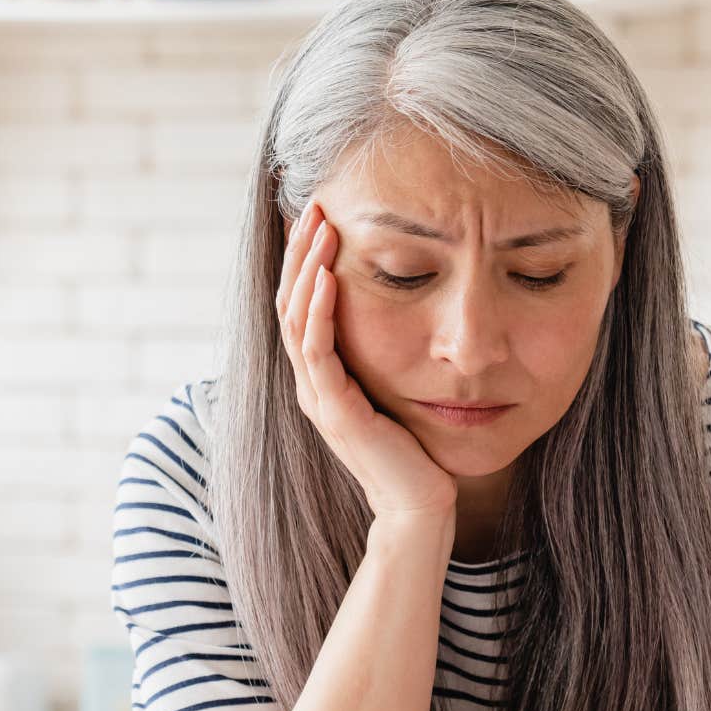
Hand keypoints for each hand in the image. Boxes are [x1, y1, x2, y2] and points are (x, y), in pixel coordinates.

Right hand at [279, 201, 457, 518]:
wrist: (421, 506)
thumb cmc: (418, 452)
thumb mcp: (400, 392)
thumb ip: (389, 361)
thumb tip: (411, 317)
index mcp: (323, 378)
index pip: (302, 306)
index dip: (305, 261)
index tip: (320, 218)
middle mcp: (312, 384)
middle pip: (290, 302)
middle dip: (300, 252)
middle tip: (314, 204)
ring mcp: (318, 397)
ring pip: (296, 318)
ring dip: (305, 268)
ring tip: (318, 226)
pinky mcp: (335, 410)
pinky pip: (316, 350)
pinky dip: (319, 309)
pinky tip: (327, 276)